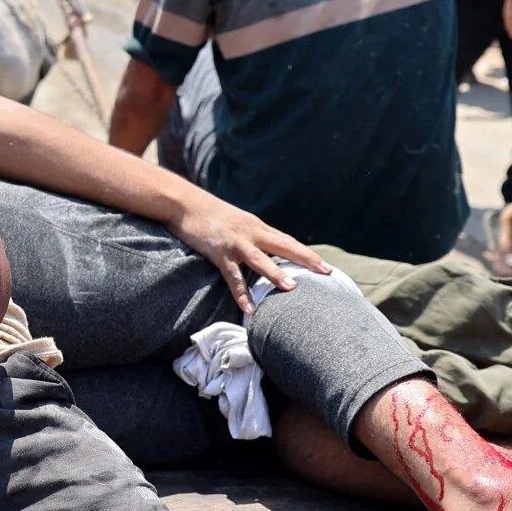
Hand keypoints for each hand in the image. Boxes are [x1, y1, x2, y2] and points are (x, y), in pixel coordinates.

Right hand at [167, 192, 333, 313]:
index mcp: (257, 226)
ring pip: (261, 260)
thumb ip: (251, 235)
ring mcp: (236, 242)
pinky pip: (232, 276)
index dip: (306, 253)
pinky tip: (250, 308)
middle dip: (306, 259)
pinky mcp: (219, 252)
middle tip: (327, 272)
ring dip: (276, 274)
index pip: (287, 241)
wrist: (184, 202)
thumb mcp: (236, 221)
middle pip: (284, 246)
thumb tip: (263, 252)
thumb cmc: (209, 213)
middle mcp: (251, 232)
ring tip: (292, 288)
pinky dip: (241, 293)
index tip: (325, 266)